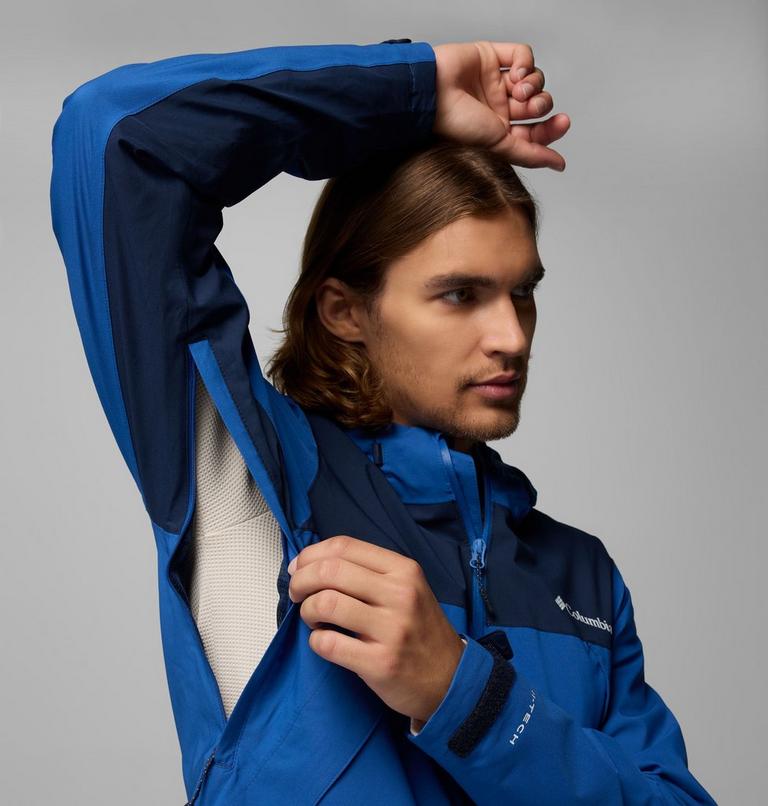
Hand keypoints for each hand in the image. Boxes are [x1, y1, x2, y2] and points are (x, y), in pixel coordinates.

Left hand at [287, 535, 465, 723]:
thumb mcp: (407, 588)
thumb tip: (311, 563)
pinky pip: (329, 644)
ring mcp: (392, 630)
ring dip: (307, 611)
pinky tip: (324, 641)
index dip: (311, 554)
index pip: (344, 546)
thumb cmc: (419, 630)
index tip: (299, 567)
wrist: (450, 677)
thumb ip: (368, 572)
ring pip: (325, 604)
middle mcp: (399, 594)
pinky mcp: (381, 663)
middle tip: (297, 594)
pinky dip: (316, 641)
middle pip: (330, 571)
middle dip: (301, 581)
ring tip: (313, 619)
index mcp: (403, 570)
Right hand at [433, 40, 569, 170]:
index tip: (562, 123)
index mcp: (499, 131)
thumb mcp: (499, 146)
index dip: (550, 128)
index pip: (534, 130)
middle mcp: (498, 107)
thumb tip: (559, 165)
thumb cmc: (455, 125)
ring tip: (519, 89)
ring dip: (534, 84)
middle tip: (529, 105)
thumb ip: (531, 155)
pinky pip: (522, 54)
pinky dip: (526, 62)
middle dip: (541, 104)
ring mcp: (495, 81)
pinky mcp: (491, 56)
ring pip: (533, 79)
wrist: (433, 95)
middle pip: (538, 104)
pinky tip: (517, 73)